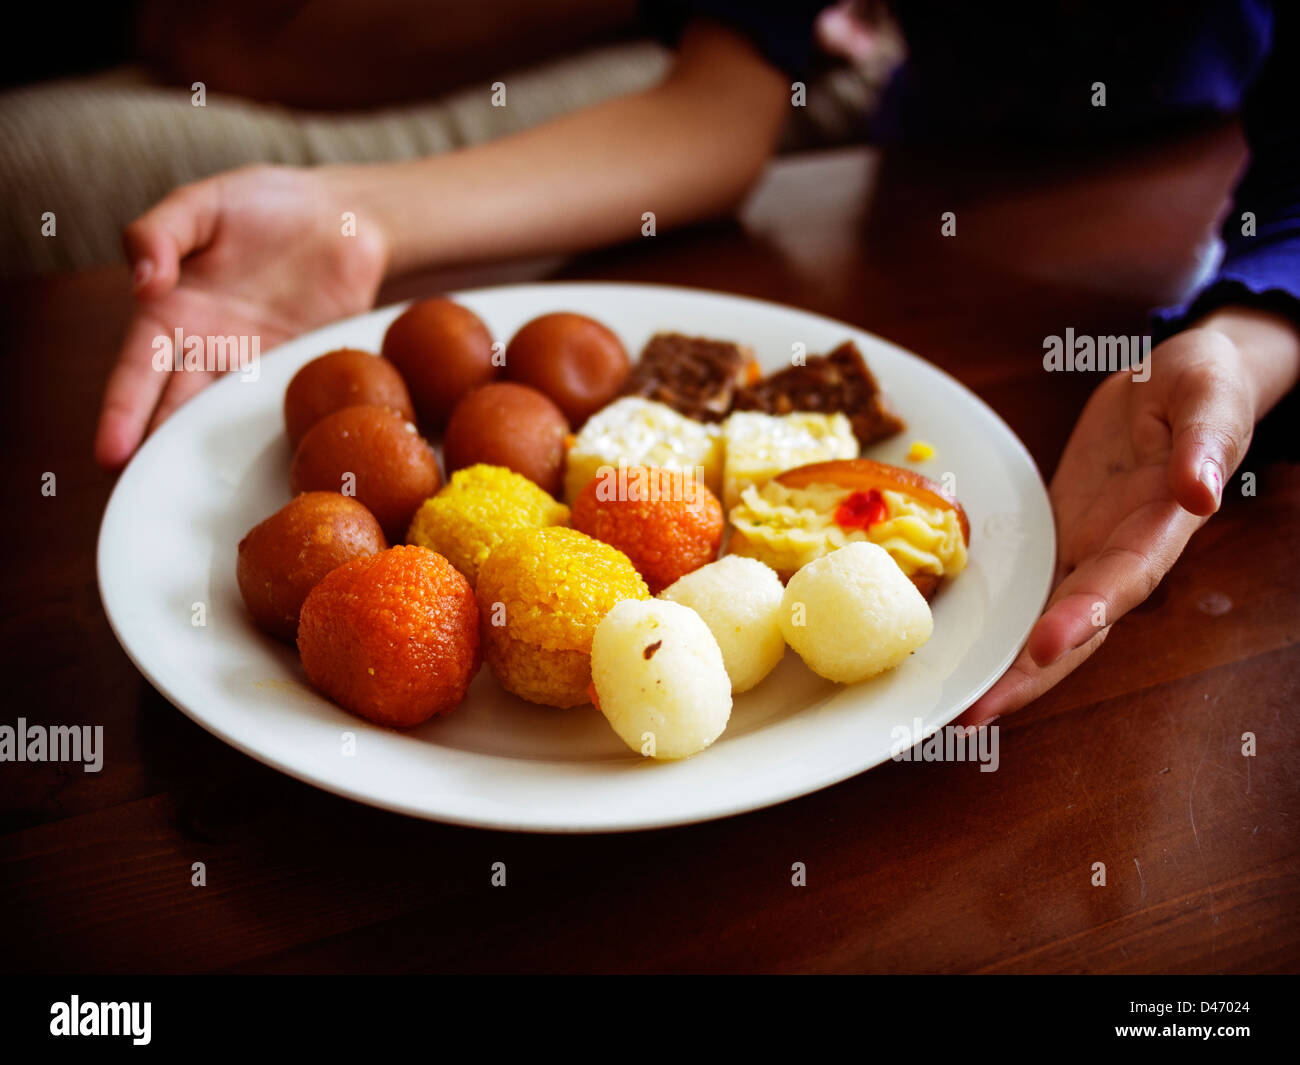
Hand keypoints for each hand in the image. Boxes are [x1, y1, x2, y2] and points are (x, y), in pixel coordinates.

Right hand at [94, 164, 388, 468]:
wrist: (346, 218)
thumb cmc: (265, 203)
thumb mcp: (202, 203)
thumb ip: (160, 232)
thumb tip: (143, 281)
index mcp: (172, 312)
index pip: (135, 372)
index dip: (121, 414)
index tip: (109, 454)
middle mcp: (209, 349)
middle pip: (174, 410)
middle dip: (156, 452)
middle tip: (143, 497)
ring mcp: (257, 365)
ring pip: (225, 418)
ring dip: (211, 455)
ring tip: (194, 498)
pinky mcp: (302, 371)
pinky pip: (280, 407)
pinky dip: (268, 434)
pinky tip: (263, 466)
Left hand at [959, 326, 1258, 724]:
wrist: (1175, 383)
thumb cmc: (1201, 386)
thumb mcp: (1207, 398)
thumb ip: (1205, 444)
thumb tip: (1200, 491)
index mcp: (1161, 525)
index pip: (1123, 579)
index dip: (1087, 615)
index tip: (1048, 645)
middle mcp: (1121, 553)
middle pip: (1076, 628)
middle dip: (1029, 675)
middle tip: (974, 714)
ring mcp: (1087, 550)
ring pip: (1045, 621)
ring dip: (1007, 668)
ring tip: (958, 711)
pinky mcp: (1058, 537)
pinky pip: (1027, 589)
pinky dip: (998, 624)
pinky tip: (958, 654)